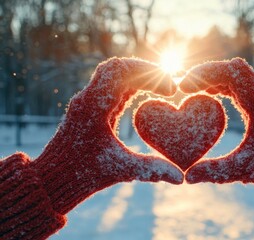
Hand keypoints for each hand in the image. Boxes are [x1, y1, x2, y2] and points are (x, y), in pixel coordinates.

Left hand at [31, 57, 182, 213]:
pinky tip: (148, 94)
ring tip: (163, 88)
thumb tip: (181, 178)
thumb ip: (151, 171)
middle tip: (170, 85)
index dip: (150, 74)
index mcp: (93, 107)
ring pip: (115, 74)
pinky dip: (133, 85)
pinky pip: (113, 86)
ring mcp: (88, 101)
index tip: (172, 90)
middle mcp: (88, 98)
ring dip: (140, 76)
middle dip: (147, 71)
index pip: (121, 71)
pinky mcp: (91, 107)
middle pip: (118, 66)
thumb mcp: (119, 170)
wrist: (52, 178)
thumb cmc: (82, 174)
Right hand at [180, 58, 253, 199]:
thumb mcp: (244, 169)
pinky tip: (212, 98)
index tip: (184, 86)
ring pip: (237, 75)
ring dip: (214, 79)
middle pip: (232, 68)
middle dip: (206, 74)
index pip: (230, 71)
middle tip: (184, 87)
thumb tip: (186, 177)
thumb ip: (214, 172)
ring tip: (194, 92)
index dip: (204, 73)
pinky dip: (224, 87)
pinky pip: (242, 86)